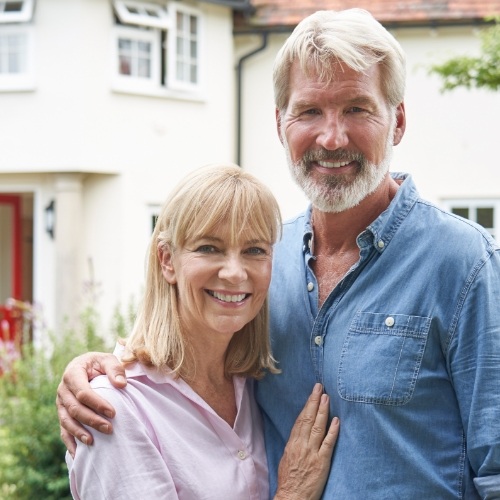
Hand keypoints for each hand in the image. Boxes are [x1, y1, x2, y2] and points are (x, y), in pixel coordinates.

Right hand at [56, 352, 126, 456]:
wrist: (87, 366)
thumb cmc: (99, 363)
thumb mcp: (108, 359)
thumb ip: (115, 369)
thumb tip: (121, 384)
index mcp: (72, 373)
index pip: (83, 392)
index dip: (97, 404)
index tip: (113, 412)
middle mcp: (63, 389)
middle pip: (75, 409)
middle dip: (91, 420)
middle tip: (109, 429)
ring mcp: (60, 403)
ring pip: (66, 421)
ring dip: (79, 433)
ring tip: (93, 442)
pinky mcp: (62, 413)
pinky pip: (63, 430)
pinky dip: (69, 442)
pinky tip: (77, 454)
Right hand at [274, 383, 338, 499]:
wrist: (292, 498)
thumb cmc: (288, 480)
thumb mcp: (287, 458)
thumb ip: (294, 443)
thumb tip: (300, 431)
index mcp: (292, 444)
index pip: (300, 420)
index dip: (307, 405)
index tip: (312, 394)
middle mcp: (301, 445)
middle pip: (308, 419)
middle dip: (314, 401)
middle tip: (319, 387)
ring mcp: (312, 453)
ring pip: (318, 427)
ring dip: (323, 411)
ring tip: (326, 397)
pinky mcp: (322, 462)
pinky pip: (328, 444)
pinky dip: (332, 431)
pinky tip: (336, 420)